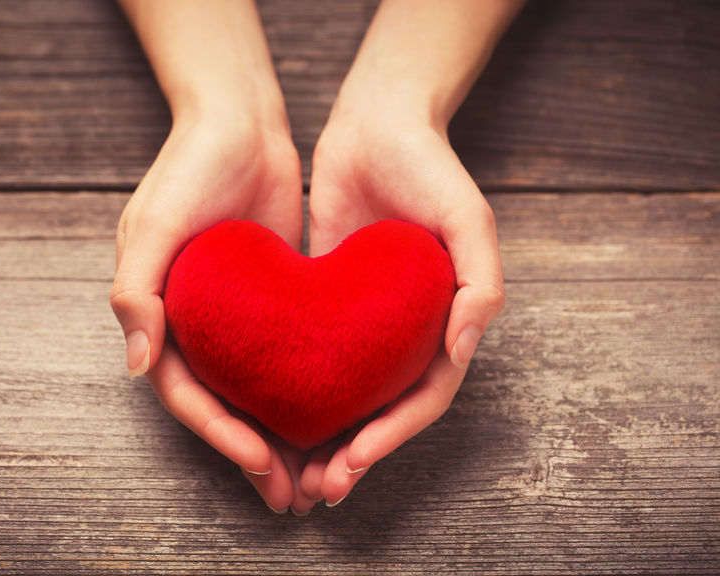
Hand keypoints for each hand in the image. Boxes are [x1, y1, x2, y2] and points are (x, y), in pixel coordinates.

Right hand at [111, 116, 312, 512]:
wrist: (241, 124)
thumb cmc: (189, 168)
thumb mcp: (153, 223)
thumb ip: (136, 292)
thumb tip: (139, 367)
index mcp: (161, 318)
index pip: (188, 395)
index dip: (220, 433)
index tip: (262, 460)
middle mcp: (198, 327)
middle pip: (225, 407)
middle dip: (255, 456)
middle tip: (294, 498)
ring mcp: (238, 319)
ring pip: (260, 395)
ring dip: (285, 439)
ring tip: (320, 480)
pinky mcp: (276, 305)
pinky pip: (291, 362)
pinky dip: (308, 396)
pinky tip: (339, 421)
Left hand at [301, 101, 504, 507]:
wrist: (377, 125)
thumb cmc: (430, 168)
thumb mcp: (470, 218)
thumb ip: (480, 284)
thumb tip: (461, 349)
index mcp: (444, 323)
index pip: (422, 398)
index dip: (391, 437)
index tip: (352, 463)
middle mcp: (405, 331)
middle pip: (382, 410)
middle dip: (354, 454)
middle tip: (317, 489)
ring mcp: (365, 321)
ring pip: (346, 395)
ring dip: (324, 439)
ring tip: (293, 474)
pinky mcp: (326, 303)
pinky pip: (312, 358)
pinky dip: (298, 393)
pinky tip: (269, 415)